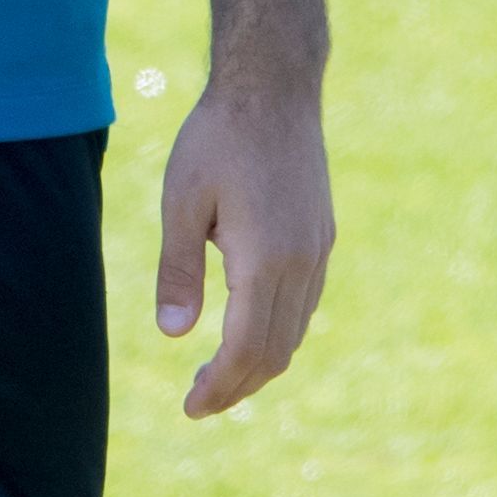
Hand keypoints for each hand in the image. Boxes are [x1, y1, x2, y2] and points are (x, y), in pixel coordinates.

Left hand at [155, 69, 334, 418]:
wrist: (274, 88)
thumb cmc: (218, 139)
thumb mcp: (181, 202)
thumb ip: (178, 270)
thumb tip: (174, 335)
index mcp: (265, 260)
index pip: (244, 348)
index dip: (219, 387)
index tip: (191, 408)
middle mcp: (301, 263)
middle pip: (275, 352)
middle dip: (238, 386)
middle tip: (198, 402)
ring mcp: (318, 250)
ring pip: (295, 332)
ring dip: (260, 364)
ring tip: (219, 375)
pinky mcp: (322, 236)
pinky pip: (304, 305)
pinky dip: (278, 333)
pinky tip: (247, 329)